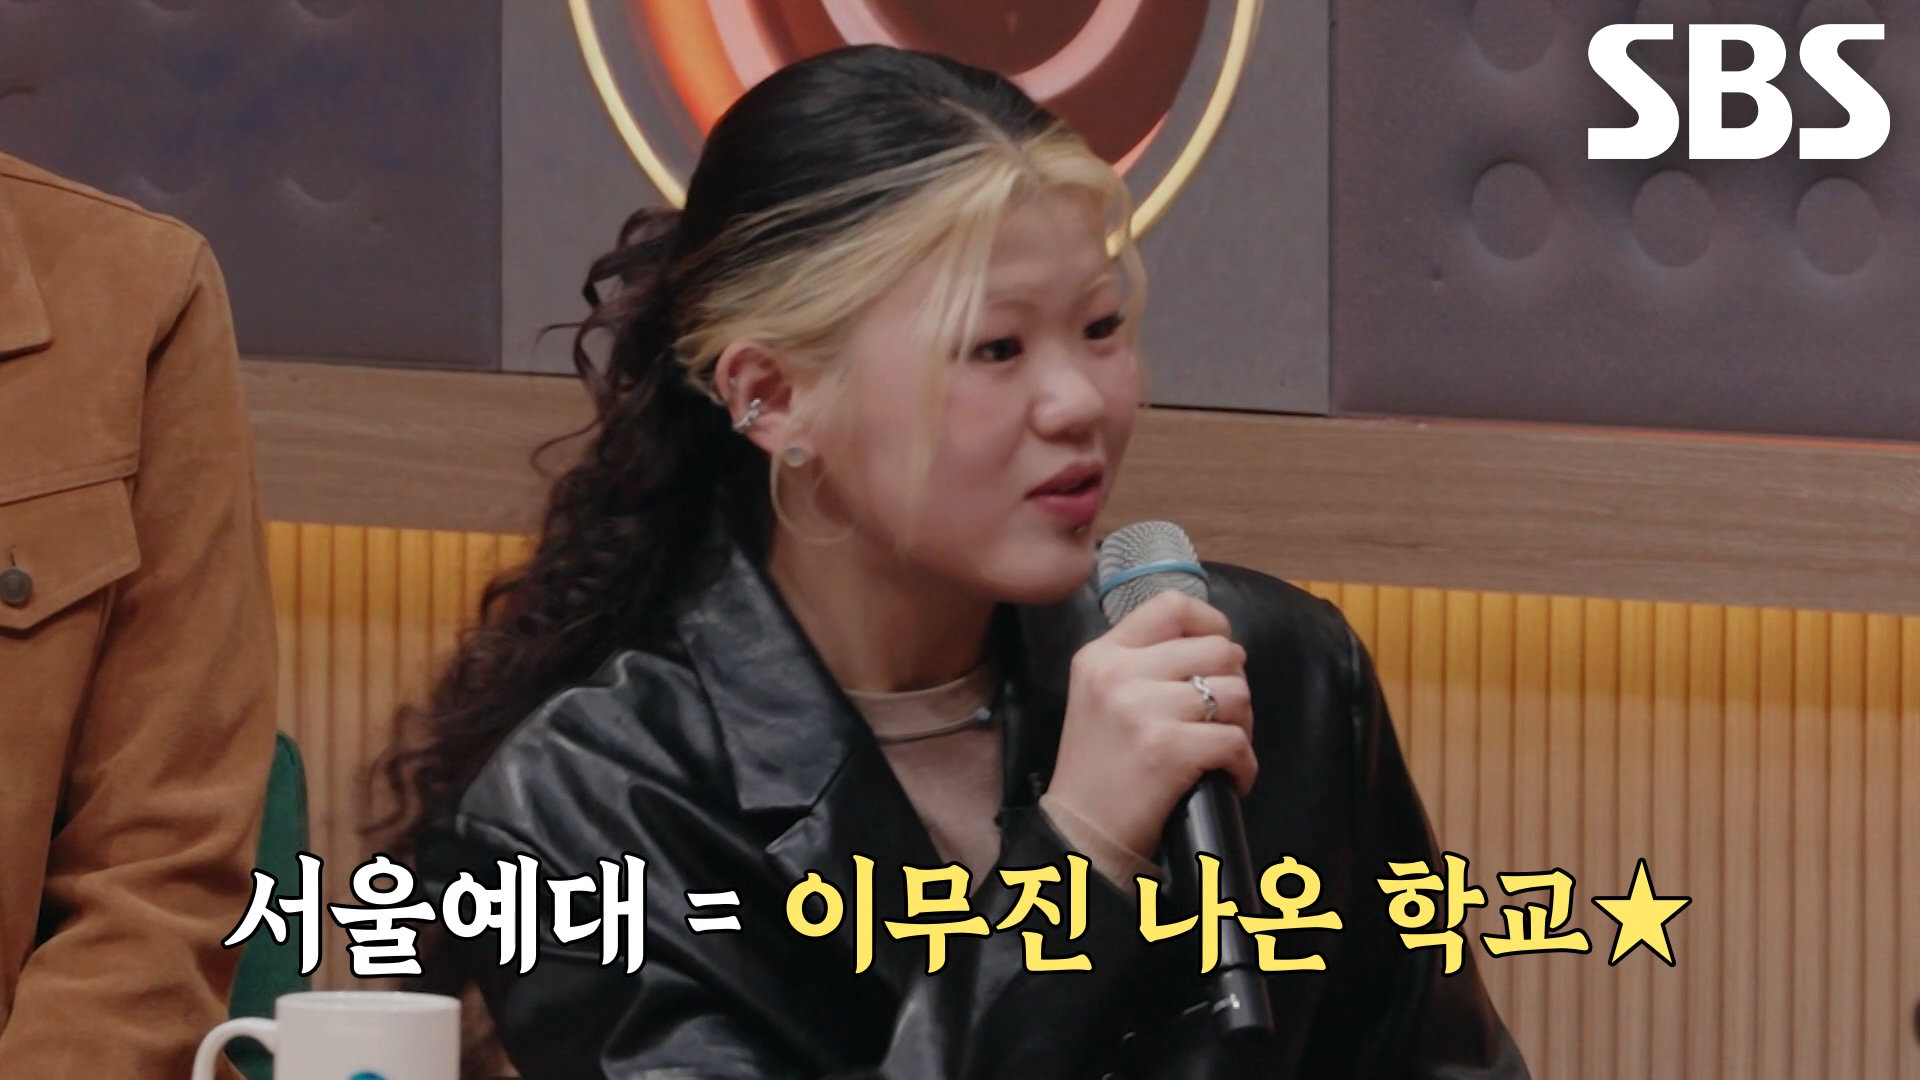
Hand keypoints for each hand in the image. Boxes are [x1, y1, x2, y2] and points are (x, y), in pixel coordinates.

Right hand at [1043, 590, 1255, 858]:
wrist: (1078, 832)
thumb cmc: (1098, 767)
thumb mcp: (1101, 695)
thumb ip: (1145, 662)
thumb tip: (1219, 648)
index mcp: (1102, 654)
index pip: (1172, 605)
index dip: (1212, 623)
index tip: (1220, 654)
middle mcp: (1118, 672)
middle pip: (1218, 649)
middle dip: (1235, 684)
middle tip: (1224, 718)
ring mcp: (1142, 709)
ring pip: (1235, 693)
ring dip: (1242, 726)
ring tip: (1223, 750)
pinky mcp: (1166, 749)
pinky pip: (1236, 741)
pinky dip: (1244, 766)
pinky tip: (1228, 778)